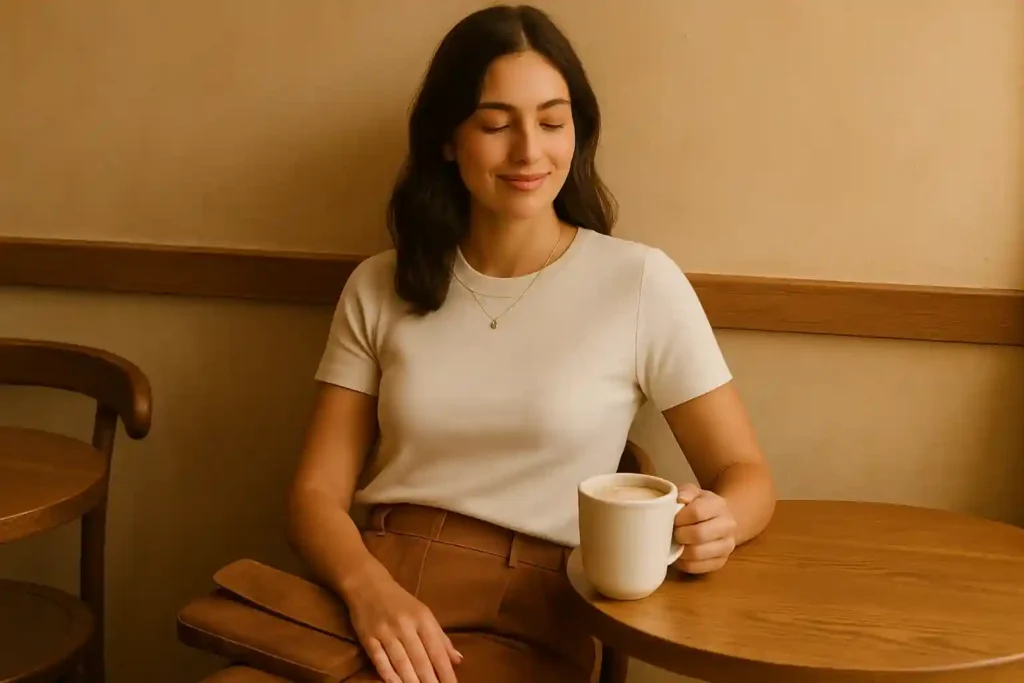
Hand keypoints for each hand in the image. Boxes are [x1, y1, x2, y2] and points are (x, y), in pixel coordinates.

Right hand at [344, 562, 461, 682]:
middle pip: (420, 660)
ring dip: (411, 682)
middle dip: (430, 681)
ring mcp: (385, 632)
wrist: (367, 584)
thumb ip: (440, 637)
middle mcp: (405, 625)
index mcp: (423, 618)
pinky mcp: (368, 637)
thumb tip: (458, 660)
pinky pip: (380, 661)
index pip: (437, 650)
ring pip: (401, 663)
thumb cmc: (400, 601)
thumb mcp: (424, 613)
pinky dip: (389, 676)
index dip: (446, 672)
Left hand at [672, 483, 737, 573]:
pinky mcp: (721, 562)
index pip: (697, 512)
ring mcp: (727, 546)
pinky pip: (697, 568)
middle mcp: (728, 526)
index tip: (672, 519)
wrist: (722, 520)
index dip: (680, 517)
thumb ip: (686, 491)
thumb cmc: (701, 505)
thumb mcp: (694, 493)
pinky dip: (684, 563)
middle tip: (672, 532)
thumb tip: (679, 499)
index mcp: (719, 505)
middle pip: (698, 534)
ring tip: (675, 543)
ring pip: (698, 554)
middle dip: (679, 534)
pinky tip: (680, 554)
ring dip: (680, 550)